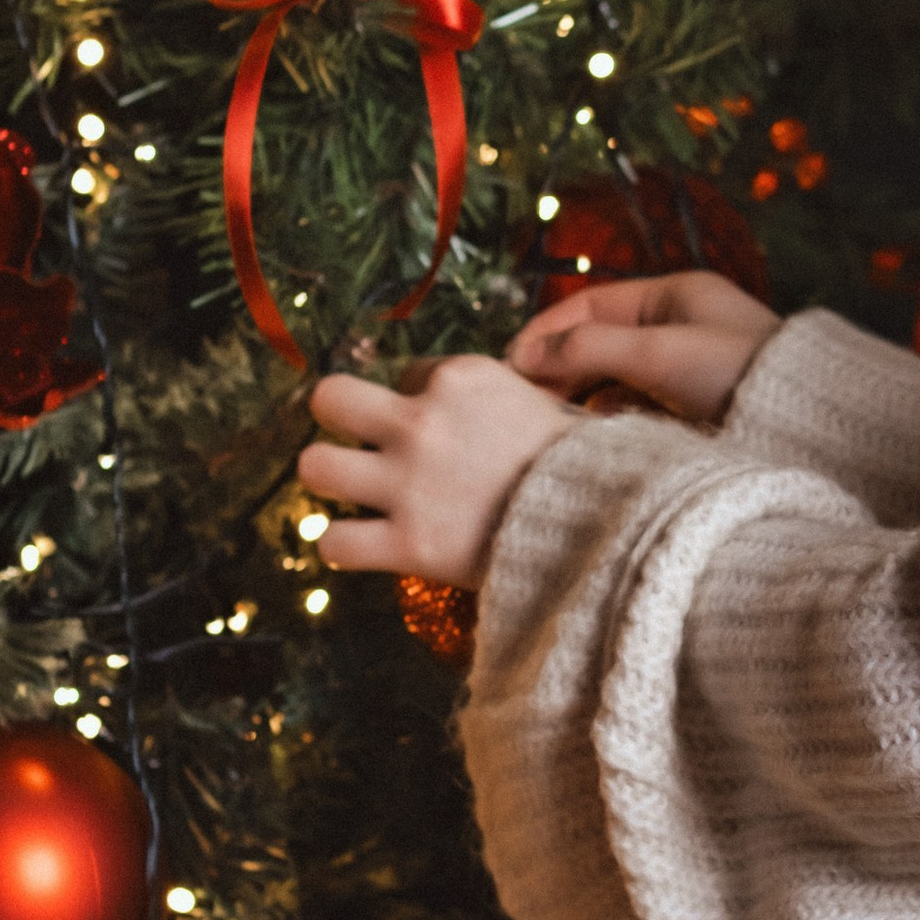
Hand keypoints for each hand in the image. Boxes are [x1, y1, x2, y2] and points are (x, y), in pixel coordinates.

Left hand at [302, 355, 574, 587]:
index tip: (446, 428)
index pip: (409, 374)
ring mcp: (409, 484)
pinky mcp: (408, 543)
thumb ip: (505, 396)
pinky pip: (335, 542)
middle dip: (339, 417)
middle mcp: (423, 422)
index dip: (423, 400)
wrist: (604, 528)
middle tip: (359, 439)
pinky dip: (344, 545)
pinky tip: (360, 544)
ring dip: (330, 477)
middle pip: (330, 398)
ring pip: (315, 466)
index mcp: (461, 378)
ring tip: (350, 490)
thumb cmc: (589, 466)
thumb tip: (493, 401)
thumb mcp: (549, 404)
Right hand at [507, 268, 779, 425]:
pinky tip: (593, 438)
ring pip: (616, 379)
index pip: (591, 305)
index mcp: (675, 297)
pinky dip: (612, 420)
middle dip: (560, 368)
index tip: (510, 365)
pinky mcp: (697, 410)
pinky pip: (639, 409)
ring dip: (583, 398)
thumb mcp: (657, 352)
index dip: (546, 331)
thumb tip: (525, 354)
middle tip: (523, 402)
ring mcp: (689, 369)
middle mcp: (680, 327)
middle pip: (600, 342)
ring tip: (550, 423)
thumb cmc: (739, 375)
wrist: (811, 426)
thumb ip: (588, 349)